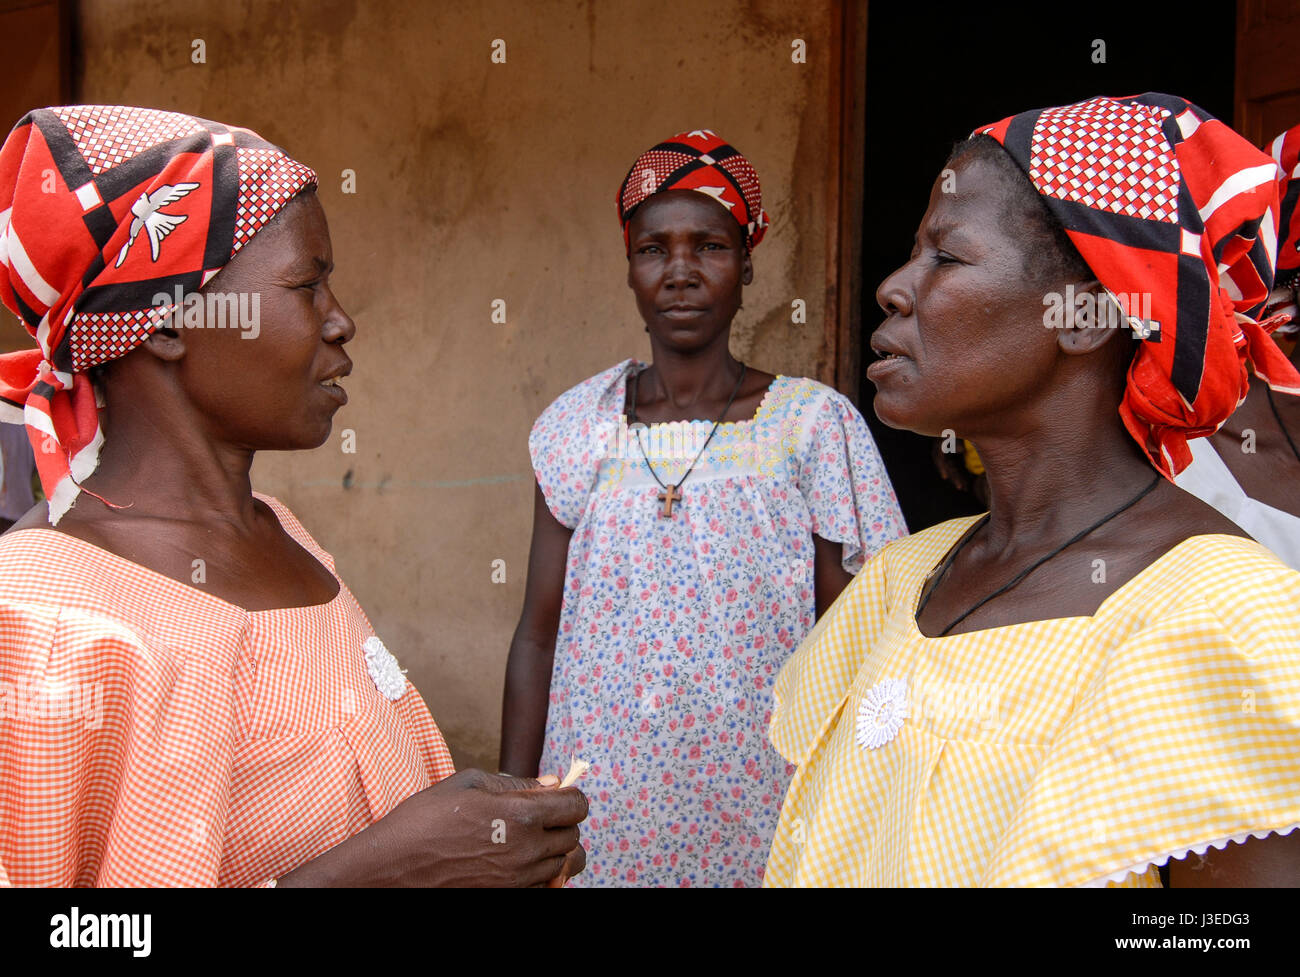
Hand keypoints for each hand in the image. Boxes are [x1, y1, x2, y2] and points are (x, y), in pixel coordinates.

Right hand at [277, 768, 587, 886]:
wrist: (391, 868)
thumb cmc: (423, 821)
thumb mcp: (466, 784)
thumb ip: (514, 783)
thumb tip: (550, 783)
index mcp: (519, 814)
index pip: (576, 806)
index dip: (570, 797)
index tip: (558, 796)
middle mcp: (526, 849)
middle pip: (574, 836)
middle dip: (563, 823)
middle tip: (540, 816)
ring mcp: (518, 879)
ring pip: (564, 864)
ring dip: (555, 850)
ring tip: (532, 840)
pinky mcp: (507, 897)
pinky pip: (545, 887)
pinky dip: (542, 874)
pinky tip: (521, 863)